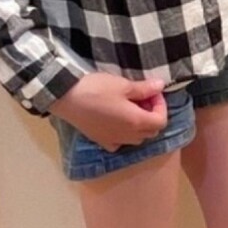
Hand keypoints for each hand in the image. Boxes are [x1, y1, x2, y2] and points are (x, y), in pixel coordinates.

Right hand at [50, 72, 167, 152]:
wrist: (66, 97)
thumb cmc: (96, 89)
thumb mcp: (123, 85)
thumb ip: (144, 89)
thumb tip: (161, 86)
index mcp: (136, 122)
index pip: (161, 121)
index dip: (161, 105)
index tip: (152, 92)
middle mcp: (127, 136)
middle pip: (151, 131)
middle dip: (152, 114)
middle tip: (143, 98)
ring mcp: (113, 140)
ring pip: (137, 138)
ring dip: (140, 125)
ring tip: (131, 107)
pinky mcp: (100, 141)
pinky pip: (119, 142)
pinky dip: (123, 134)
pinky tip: (117, 121)